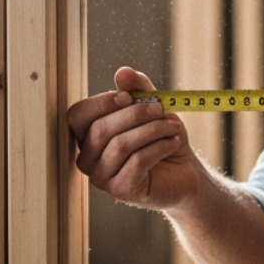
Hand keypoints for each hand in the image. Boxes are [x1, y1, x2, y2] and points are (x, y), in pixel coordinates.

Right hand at [67, 67, 204, 209]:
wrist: (185, 174)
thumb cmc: (163, 139)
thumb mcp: (153, 108)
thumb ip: (138, 89)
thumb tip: (122, 72)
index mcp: (87, 136)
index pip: (78, 115)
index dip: (102, 102)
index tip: (129, 96)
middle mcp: (88, 158)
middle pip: (100, 129)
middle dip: (135, 114)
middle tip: (161, 108)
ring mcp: (101, 178)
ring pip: (120, 145)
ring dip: (153, 130)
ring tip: (174, 126)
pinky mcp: (121, 190)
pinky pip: (137, 161)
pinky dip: (160, 146)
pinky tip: (173, 142)